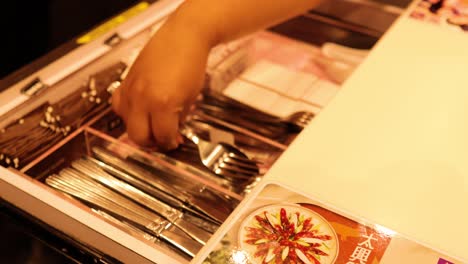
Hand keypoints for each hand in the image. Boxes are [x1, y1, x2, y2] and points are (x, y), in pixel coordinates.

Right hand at [112, 19, 211, 149]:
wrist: (183, 36)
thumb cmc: (191, 62)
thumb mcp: (192, 98)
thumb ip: (179, 119)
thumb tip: (172, 134)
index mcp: (163, 103)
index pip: (162, 137)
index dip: (170, 144)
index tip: (175, 143)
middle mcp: (143, 98)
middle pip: (138, 136)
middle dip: (152, 143)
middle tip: (163, 140)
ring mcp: (131, 90)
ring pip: (126, 124)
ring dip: (140, 129)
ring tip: (153, 125)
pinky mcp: (125, 82)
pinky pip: (119, 106)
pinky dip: (128, 114)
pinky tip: (140, 111)